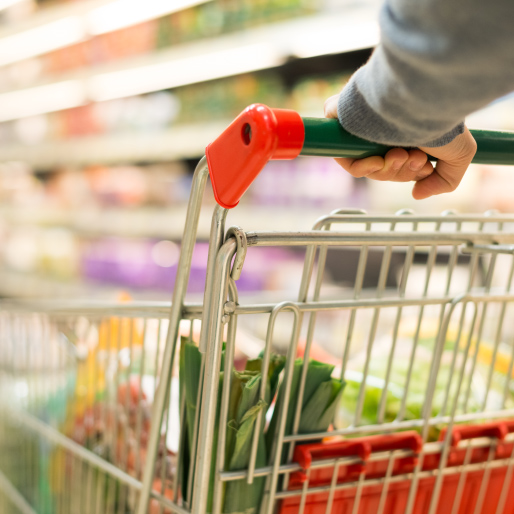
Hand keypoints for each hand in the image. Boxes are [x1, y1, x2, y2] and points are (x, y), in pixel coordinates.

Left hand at [324, 94, 476, 198]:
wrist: (422, 96)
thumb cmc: (442, 119)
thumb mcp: (459, 155)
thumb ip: (444, 181)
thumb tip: (417, 193)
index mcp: (406, 132)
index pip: (398, 165)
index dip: (409, 173)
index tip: (424, 168)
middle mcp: (384, 129)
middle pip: (383, 169)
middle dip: (401, 172)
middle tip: (415, 159)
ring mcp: (363, 127)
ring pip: (365, 167)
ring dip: (386, 170)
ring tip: (402, 154)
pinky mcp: (343, 122)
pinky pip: (344, 157)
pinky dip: (362, 167)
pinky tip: (379, 161)